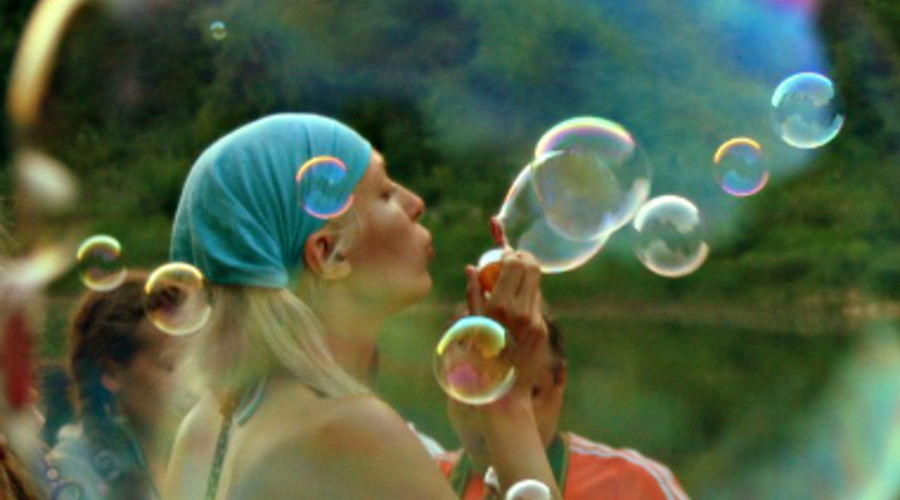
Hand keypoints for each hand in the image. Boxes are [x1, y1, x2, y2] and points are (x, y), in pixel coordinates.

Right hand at [465, 249, 547, 401]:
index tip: (504, 255)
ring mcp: (535, 320)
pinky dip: (527, 300)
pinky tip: (515, 311)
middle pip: (532, 268)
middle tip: (514, 260)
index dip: (511, 255)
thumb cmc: (476, 359)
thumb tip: (472, 268)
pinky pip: (537, 306)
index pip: (515, 264)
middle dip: (524, 259)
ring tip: (510, 288)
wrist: (502, 393)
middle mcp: (521, 310)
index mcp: (499, 305)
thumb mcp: (470, 324)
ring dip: (525, 280)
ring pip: (536, 286)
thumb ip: (473, 293)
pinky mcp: (542, 330)